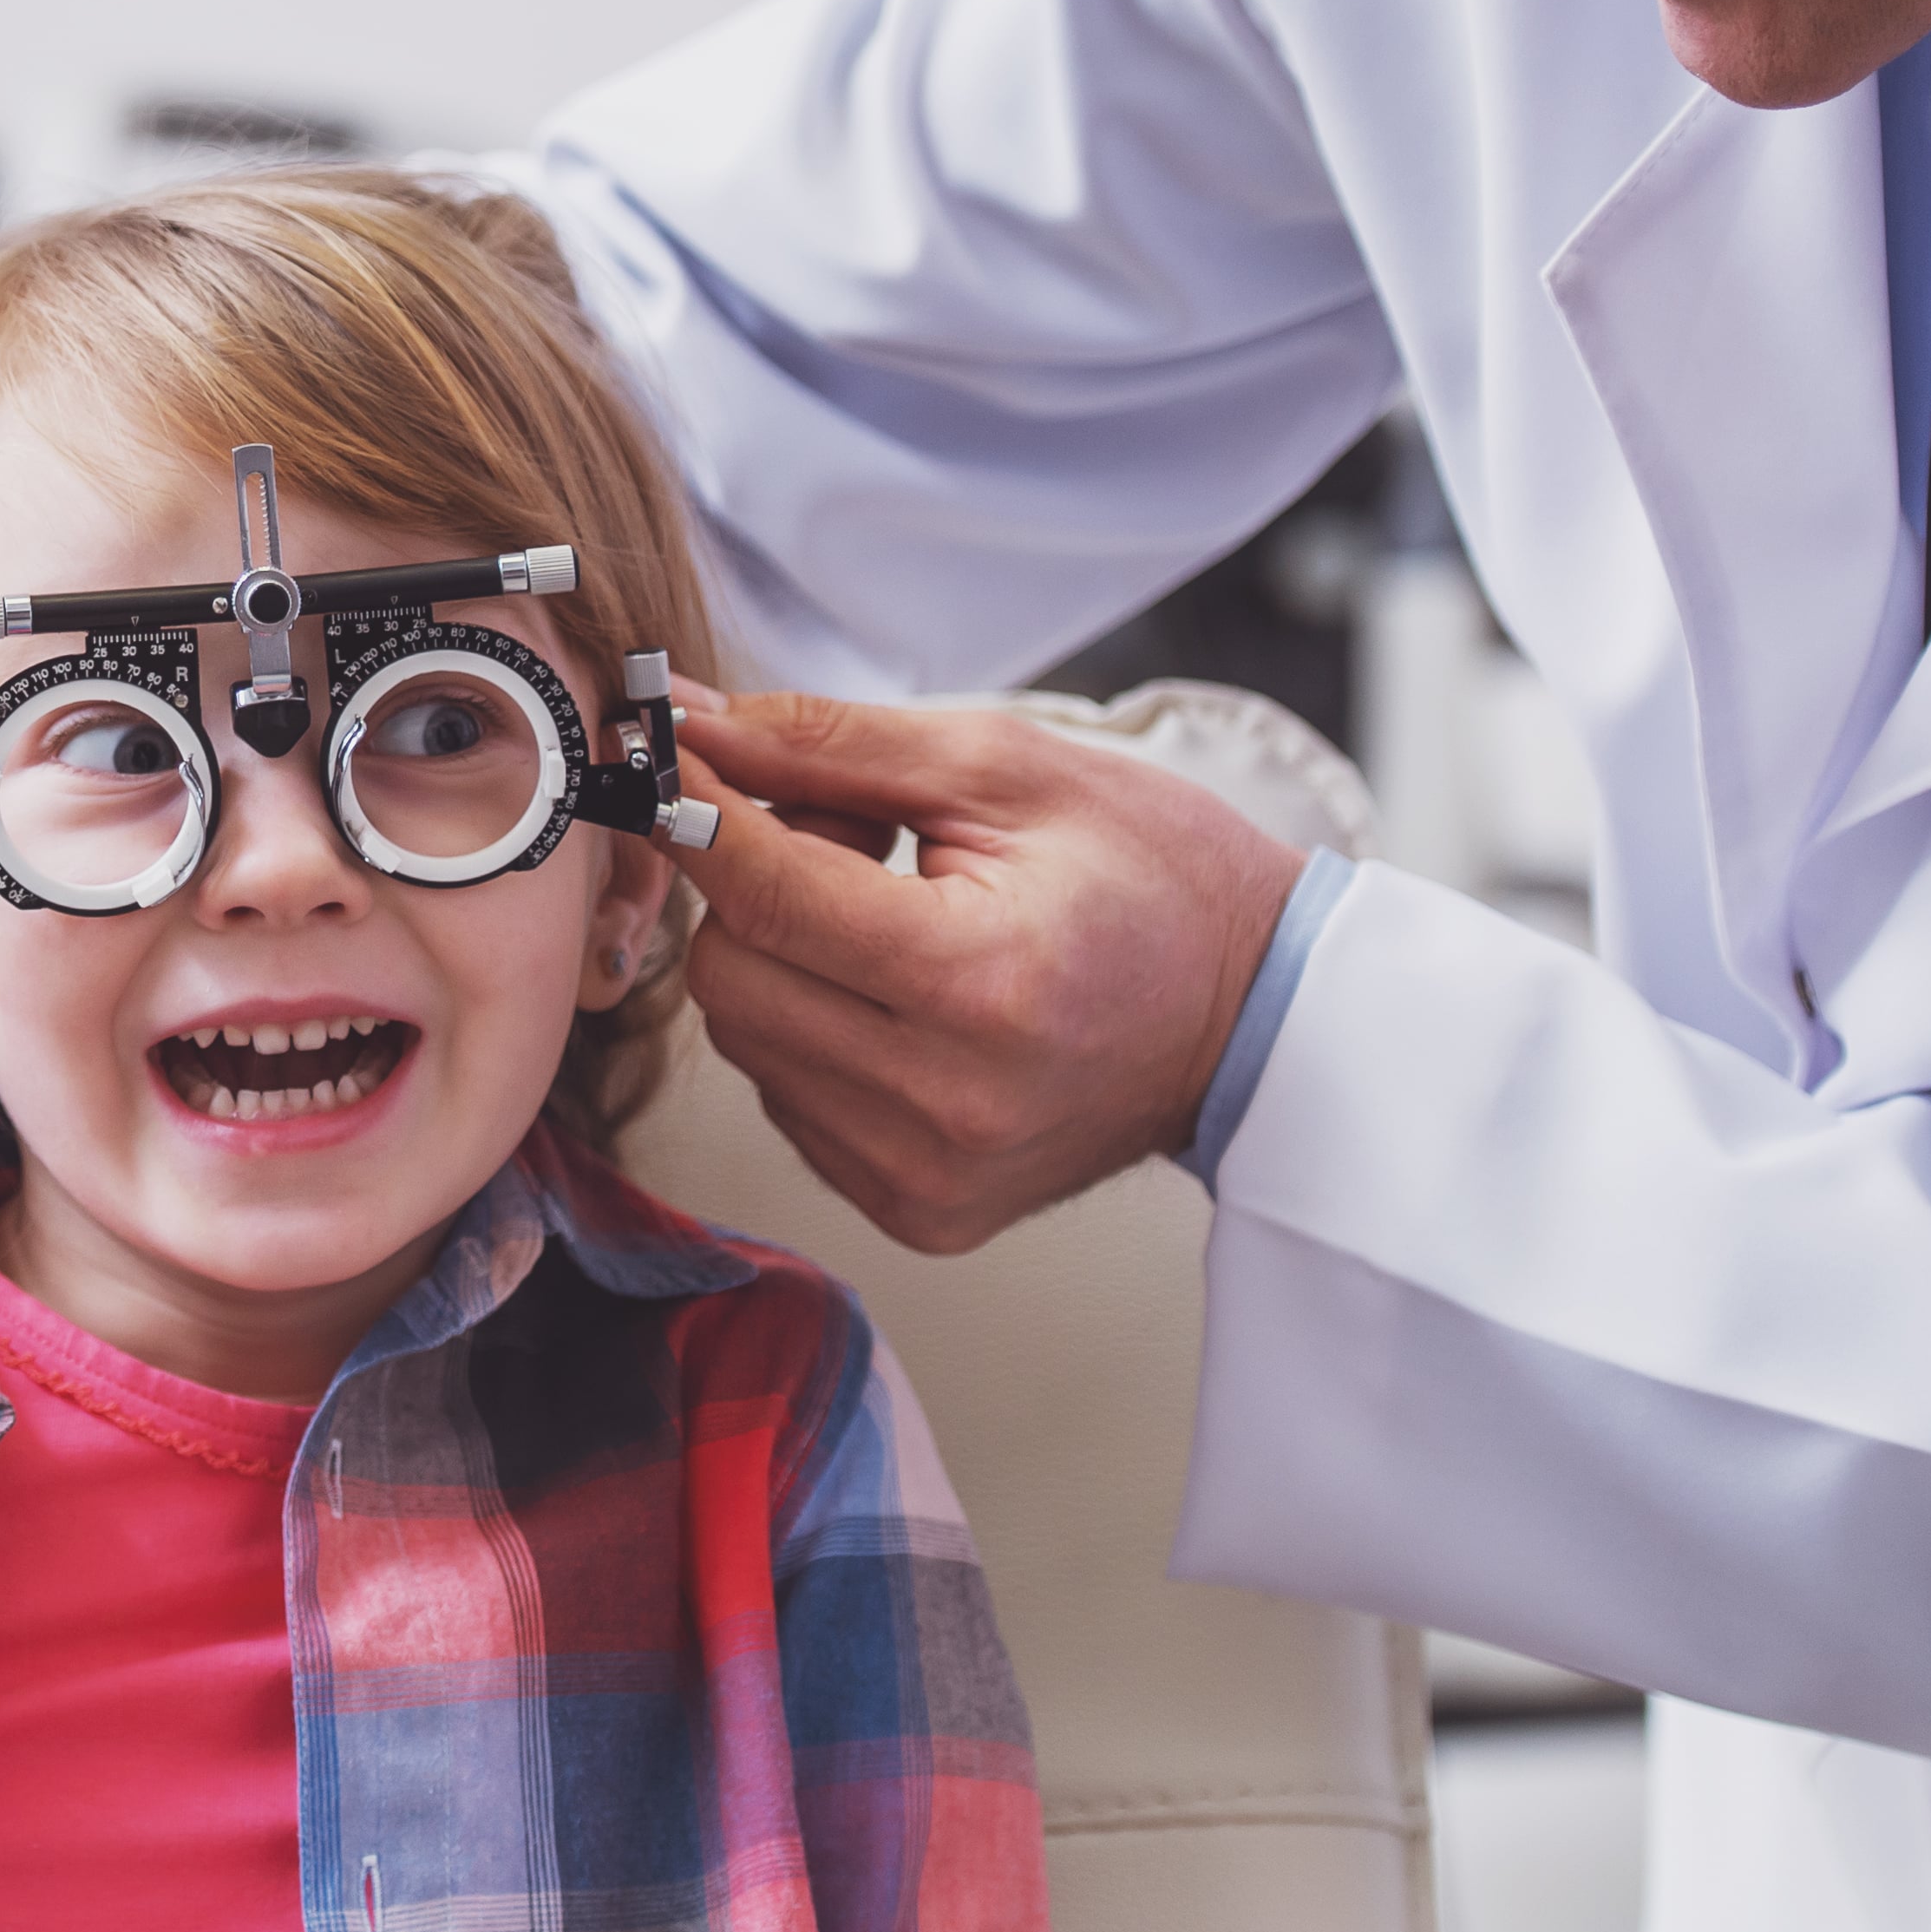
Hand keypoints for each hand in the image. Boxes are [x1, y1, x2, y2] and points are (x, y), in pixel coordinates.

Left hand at [671, 691, 1307, 1253]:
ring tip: (894, 912)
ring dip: (786, 957)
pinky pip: (788, 1098)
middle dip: (758, 883)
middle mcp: (946, 1104)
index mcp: (981, 983)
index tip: (674, 753)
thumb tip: (685, 720)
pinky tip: (901, 992)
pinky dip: (815, 1029)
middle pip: (731, 973)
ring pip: (747, 1037)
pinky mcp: (918, 1211)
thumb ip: (828, 744)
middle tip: (853, 835)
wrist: (1257, 1015)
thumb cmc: (1151, 873)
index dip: (700, 811)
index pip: (766, 896)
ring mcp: (929, 1174)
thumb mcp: (1004, 767)